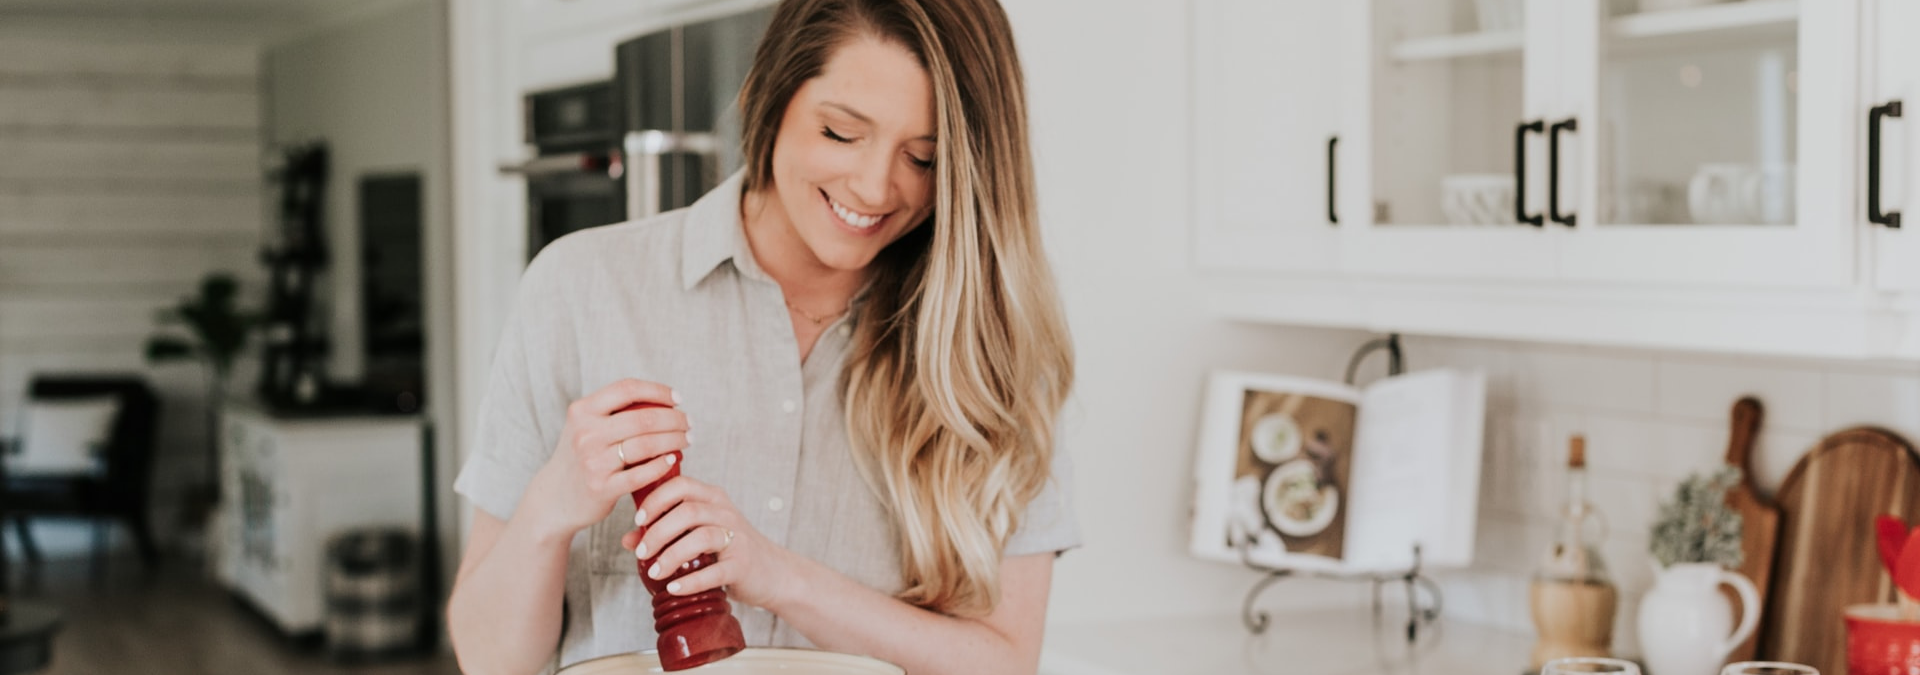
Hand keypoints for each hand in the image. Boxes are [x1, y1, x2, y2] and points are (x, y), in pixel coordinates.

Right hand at [525, 379, 689, 540]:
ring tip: (686, 440)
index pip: (627, 389)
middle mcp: (585, 433)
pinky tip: (672, 459)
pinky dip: (661, 465)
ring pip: (646, 445)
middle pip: (643, 418)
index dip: (658, 391)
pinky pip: (641, 474)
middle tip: (688, 424)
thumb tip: (662, 400)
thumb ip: (612, 411)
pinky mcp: (602, 488)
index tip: (677, 399)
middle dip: (674, 419)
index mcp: (582, 411)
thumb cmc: (581, 457)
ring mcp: (593, 461)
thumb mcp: (584, 426)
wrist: (555, 497)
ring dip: (674, 440)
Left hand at [622, 475, 799, 608]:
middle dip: (658, 532)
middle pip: (687, 511)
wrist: (772, 573)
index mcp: (713, 498)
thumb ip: (665, 532)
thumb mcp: (698, 534)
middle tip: (641, 552)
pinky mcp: (742, 564)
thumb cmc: (728, 550)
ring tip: (654, 572)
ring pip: (701, 537)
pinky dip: (690, 581)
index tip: (638, 520)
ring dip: (671, 556)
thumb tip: (628, 540)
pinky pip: (715, 571)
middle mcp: (726, 513)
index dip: (656, 499)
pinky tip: (673, 588)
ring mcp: (737, 537)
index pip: (680, 485)